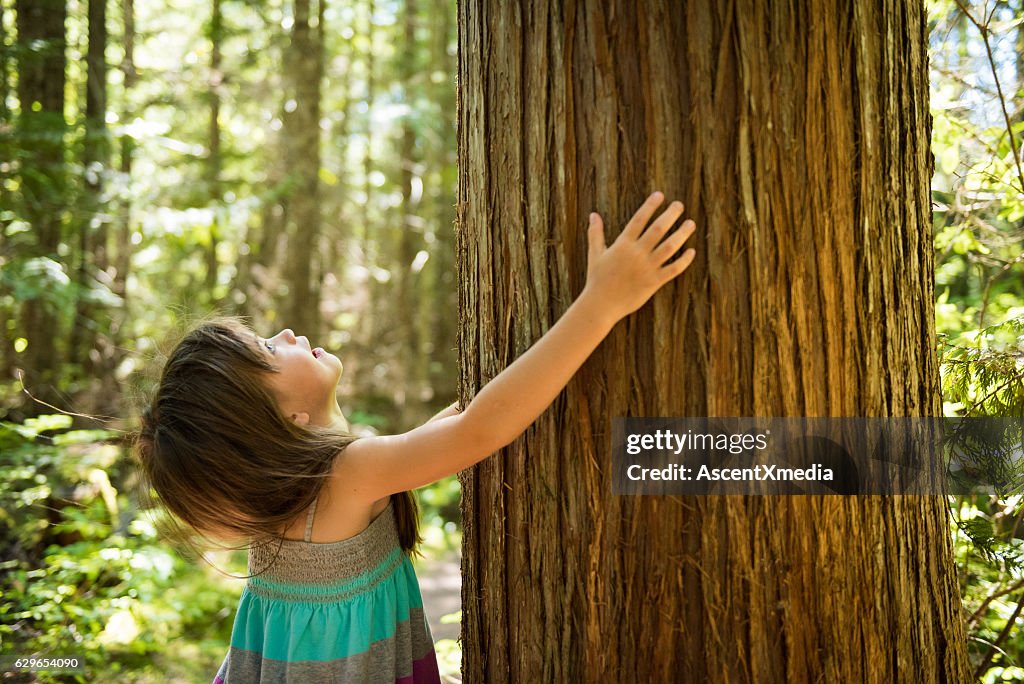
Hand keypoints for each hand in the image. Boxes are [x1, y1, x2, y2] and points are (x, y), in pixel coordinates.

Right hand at [582, 191, 696, 320]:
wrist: (601, 305)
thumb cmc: (597, 279)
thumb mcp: (595, 254)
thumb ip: (596, 233)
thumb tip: (593, 214)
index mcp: (622, 245)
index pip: (639, 219)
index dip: (650, 206)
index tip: (660, 195)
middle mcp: (637, 254)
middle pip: (658, 229)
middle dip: (670, 215)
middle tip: (679, 205)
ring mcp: (647, 268)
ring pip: (670, 246)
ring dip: (682, 234)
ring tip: (690, 223)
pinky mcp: (654, 282)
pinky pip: (673, 269)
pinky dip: (684, 260)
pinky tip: (691, 251)